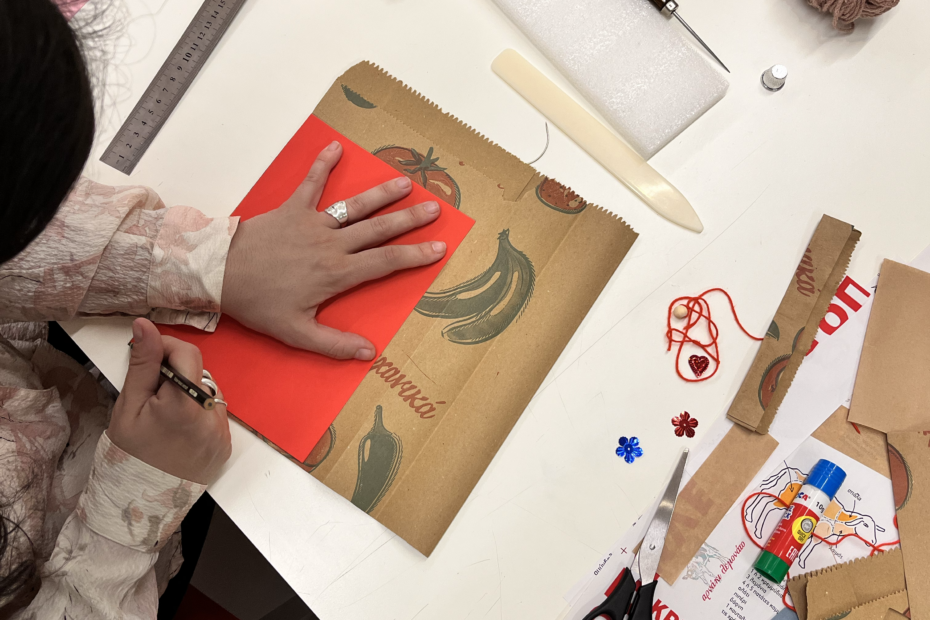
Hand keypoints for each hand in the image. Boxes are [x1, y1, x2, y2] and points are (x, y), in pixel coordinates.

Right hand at [108, 318, 230, 483]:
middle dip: (176, 373)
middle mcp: (211, 417)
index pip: (187, 353)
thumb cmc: (129, 454)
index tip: (149, 355)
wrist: (140, 501)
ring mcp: (222, 432)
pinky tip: (179, 428)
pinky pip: (214, 415)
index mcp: (185, 405)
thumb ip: (143, 364)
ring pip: (208, 393)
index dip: (166, 348)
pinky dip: (198, 413)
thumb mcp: (129, 405)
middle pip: (199, 372)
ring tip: (165, 414)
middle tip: (152, 392)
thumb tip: (146, 327)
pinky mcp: (225, 444)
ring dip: (189, 393)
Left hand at [221, 140, 446, 360]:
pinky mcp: (292, 208)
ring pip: (355, 206)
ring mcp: (312, 223)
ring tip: (405, 183)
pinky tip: (336, 147)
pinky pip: (311, 183)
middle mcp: (331, 244)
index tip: (439, 248)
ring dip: (381, 194)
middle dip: (410, 219)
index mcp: (337, 273)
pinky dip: (323, 165)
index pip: (385, 263)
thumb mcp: (297, 332)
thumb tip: (368, 353)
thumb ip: (334, 344)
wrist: (220, 274)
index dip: (414, 256)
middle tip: (435, 209)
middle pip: (379, 229)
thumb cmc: (259, 304)